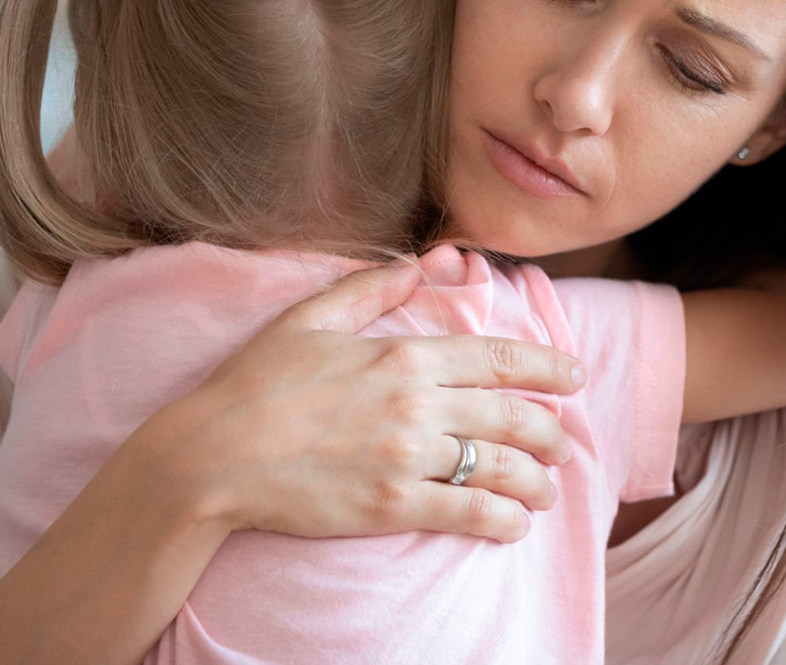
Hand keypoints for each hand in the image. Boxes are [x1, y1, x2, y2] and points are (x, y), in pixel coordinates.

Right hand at [159, 261, 585, 543]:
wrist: (211, 455)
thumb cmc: (258, 380)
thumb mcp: (312, 315)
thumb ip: (374, 286)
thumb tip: (422, 262)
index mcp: (404, 353)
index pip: (499, 358)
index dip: (547, 366)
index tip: (574, 375)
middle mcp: (417, 403)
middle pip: (512, 415)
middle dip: (551, 430)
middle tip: (565, 441)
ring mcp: (406, 457)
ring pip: (498, 467)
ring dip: (536, 480)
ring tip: (548, 490)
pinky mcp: (389, 506)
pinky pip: (465, 513)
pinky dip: (501, 520)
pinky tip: (515, 525)